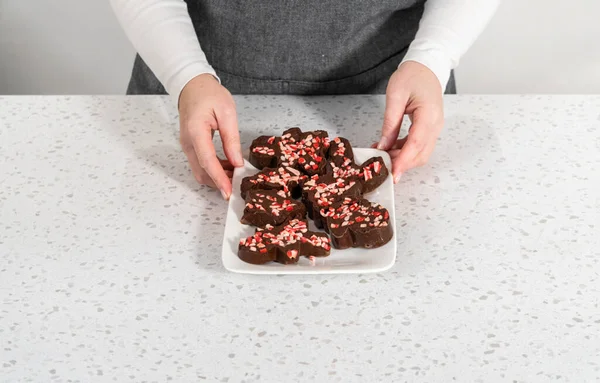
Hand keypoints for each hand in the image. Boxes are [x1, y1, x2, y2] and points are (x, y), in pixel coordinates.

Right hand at [179, 74, 242, 199]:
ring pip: (200, 171)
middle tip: (238, 185)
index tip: (228, 192)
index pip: (208, 162)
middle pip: (201, 172)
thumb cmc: (209, 94)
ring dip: (216, 177)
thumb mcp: (227, 112)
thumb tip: (237, 162)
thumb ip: (232, 139)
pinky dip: (213, 170)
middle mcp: (188, 143)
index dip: (219, 179)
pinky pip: (200, 164)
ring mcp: (187, 146)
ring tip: (236, 174)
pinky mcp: (190, 147)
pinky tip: (229, 166)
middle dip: (219, 182)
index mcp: (196, 132)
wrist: (192, 85)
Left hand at [375, 61, 443, 182]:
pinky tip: (389, 148)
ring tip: (382, 155)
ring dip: (402, 159)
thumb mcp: (395, 96)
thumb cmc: (412, 76)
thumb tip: (383, 145)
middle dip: (402, 164)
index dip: (403, 160)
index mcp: (429, 115)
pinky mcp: (429, 129)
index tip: (393, 172)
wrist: (426, 67)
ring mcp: (434, 128)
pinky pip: (418, 146)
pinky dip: (404, 151)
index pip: (416, 144)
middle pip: (421, 154)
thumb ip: (390, 122)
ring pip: (420, 153)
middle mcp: (435, 125)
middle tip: (381, 166)